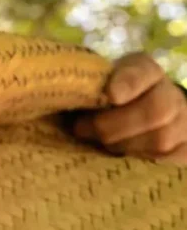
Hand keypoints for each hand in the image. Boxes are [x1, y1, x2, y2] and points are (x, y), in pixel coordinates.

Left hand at [72, 52, 186, 163]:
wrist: (141, 115)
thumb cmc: (104, 100)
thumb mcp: (95, 86)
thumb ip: (82, 87)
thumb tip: (55, 95)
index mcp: (145, 70)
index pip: (142, 71)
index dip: (128, 83)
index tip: (111, 95)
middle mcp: (170, 92)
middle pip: (155, 111)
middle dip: (114, 126)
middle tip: (83, 129)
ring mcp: (182, 121)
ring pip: (160, 140)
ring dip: (123, 145)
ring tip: (103, 142)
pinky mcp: (184, 148)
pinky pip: (166, 159)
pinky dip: (139, 158)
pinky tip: (124, 152)